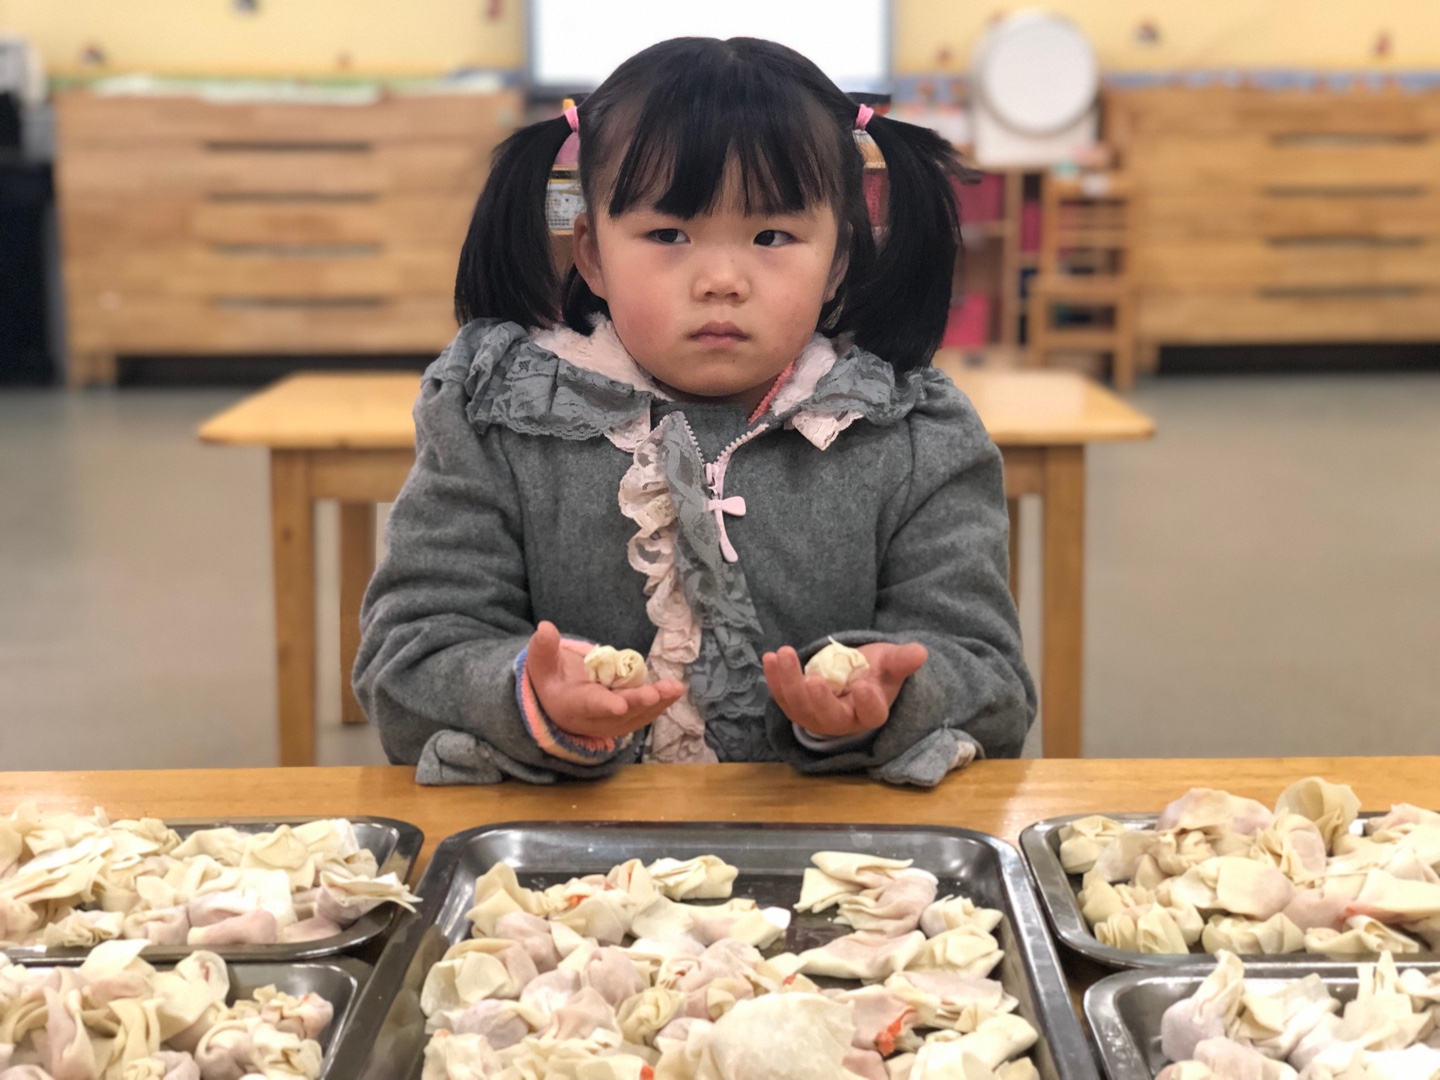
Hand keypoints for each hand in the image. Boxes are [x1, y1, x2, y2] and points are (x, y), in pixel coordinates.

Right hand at [527, 621, 685, 741]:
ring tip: (674, 689)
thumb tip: (545, 627)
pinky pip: (645, 714)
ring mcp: (612, 721)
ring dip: (657, 703)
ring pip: (637, 715)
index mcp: (572, 706)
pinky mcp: (626, 719)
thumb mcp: (541, 665)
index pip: (589, 705)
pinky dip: (661, 704)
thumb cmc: (552, 680)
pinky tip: (675, 691)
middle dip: (638, 702)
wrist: (560, 703)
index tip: (619, 704)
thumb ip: (543, 648)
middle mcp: (594, 719)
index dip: (604, 705)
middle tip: (654, 693)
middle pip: (619, 713)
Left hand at [762, 641, 928, 740]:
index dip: (867, 703)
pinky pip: (783, 698)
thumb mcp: (890, 663)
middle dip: (819, 700)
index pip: (871, 713)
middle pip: (829, 717)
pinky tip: (769, 658)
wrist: (851, 678)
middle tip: (812, 679)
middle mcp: (842, 721)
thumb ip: (902, 660)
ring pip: (800, 707)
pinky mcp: (797, 707)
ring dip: (788, 683)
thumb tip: (920, 652)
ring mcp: (816, 717)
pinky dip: (774, 679)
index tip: (863, 687)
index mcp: (870, 713)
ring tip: (783, 655)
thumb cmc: (874, 671)